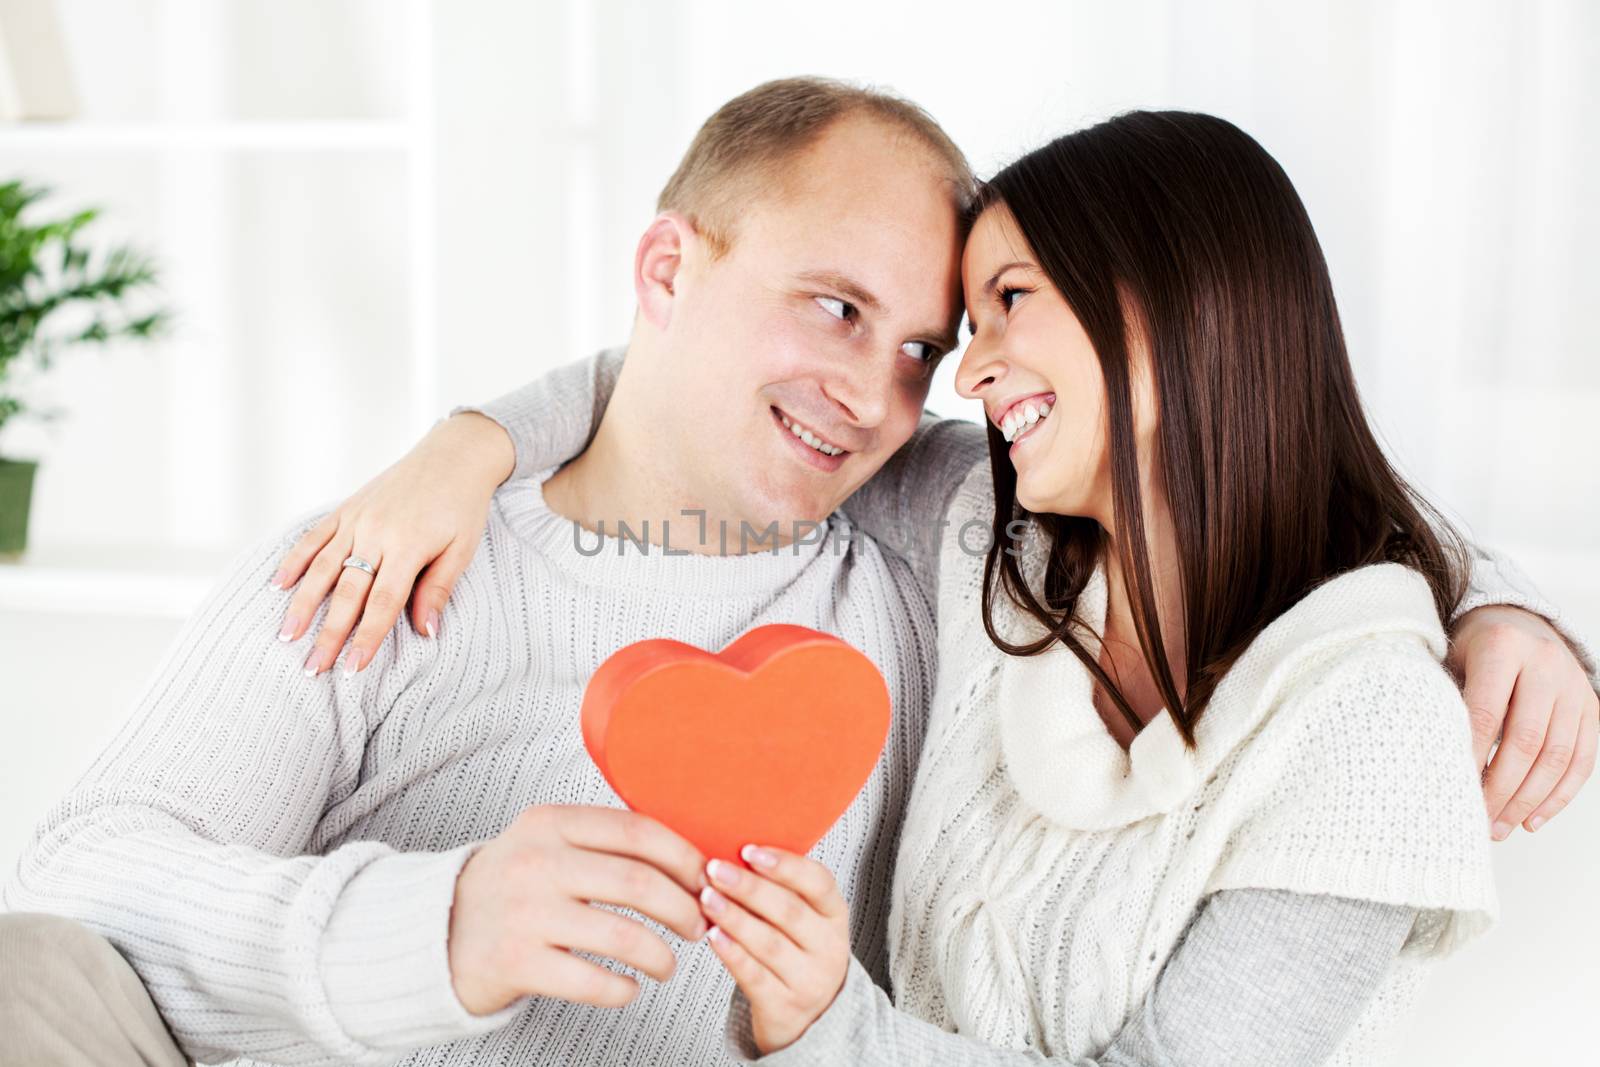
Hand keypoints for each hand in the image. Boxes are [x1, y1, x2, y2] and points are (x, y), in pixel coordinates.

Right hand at [270, 412, 514, 675]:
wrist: (453, 455)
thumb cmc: (462, 506)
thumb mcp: (462, 549)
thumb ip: (438, 589)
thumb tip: (426, 633)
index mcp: (408, 547)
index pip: (383, 603)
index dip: (366, 638)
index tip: (351, 669)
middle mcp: (376, 533)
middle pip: (347, 593)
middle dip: (328, 634)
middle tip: (311, 668)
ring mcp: (357, 519)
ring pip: (322, 568)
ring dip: (302, 604)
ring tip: (285, 636)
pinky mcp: (347, 508)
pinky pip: (314, 538)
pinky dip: (294, 561)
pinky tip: (277, 585)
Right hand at [448, 805, 708, 1015]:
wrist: (435, 929)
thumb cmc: (512, 885)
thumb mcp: (548, 841)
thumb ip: (604, 840)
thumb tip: (690, 860)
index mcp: (552, 823)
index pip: (638, 832)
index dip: (684, 858)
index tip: (704, 880)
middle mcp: (538, 862)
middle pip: (640, 883)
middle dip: (684, 909)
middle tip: (697, 925)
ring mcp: (525, 914)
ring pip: (625, 937)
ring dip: (662, 955)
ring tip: (667, 964)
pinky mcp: (517, 963)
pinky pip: (593, 982)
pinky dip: (623, 990)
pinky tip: (629, 987)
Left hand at [700, 846, 850, 1055]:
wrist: (812, 1017)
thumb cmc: (796, 951)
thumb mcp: (805, 920)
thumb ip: (780, 889)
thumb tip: (734, 854)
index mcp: (835, 915)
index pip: (819, 883)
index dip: (784, 865)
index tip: (749, 850)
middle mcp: (829, 948)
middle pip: (789, 911)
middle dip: (749, 887)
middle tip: (716, 870)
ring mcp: (810, 981)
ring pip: (769, 943)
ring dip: (734, 917)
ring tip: (706, 898)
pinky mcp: (785, 1008)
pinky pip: (754, 977)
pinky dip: (732, 953)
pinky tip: (712, 935)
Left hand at [1447, 605, 1598, 838]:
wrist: (1519, 620)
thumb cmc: (1472, 648)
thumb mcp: (1451, 659)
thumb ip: (1445, 699)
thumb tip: (1428, 760)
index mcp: (1503, 646)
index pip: (1486, 712)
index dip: (1471, 756)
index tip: (1453, 790)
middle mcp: (1546, 664)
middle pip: (1526, 740)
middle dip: (1501, 788)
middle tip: (1476, 820)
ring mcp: (1574, 686)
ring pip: (1557, 756)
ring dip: (1528, 800)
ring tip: (1499, 828)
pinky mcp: (1591, 707)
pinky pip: (1582, 760)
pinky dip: (1559, 796)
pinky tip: (1532, 819)